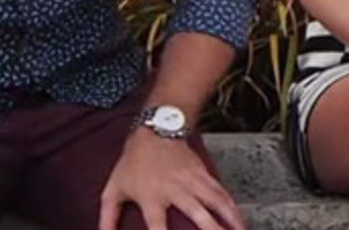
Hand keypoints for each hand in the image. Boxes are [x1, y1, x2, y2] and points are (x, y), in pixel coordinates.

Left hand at [97, 130, 244, 229]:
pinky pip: (222, 193)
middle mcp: (176, 190)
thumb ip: (108, 218)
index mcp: (151, 198)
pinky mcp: (204, 174)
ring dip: (231, 221)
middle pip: (198, 215)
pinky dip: (233, 208)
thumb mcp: (114, 190)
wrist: (157, 129)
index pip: (157, 226)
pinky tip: (240, 221)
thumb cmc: (133, 162)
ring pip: (217, 203)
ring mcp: (193, 181)